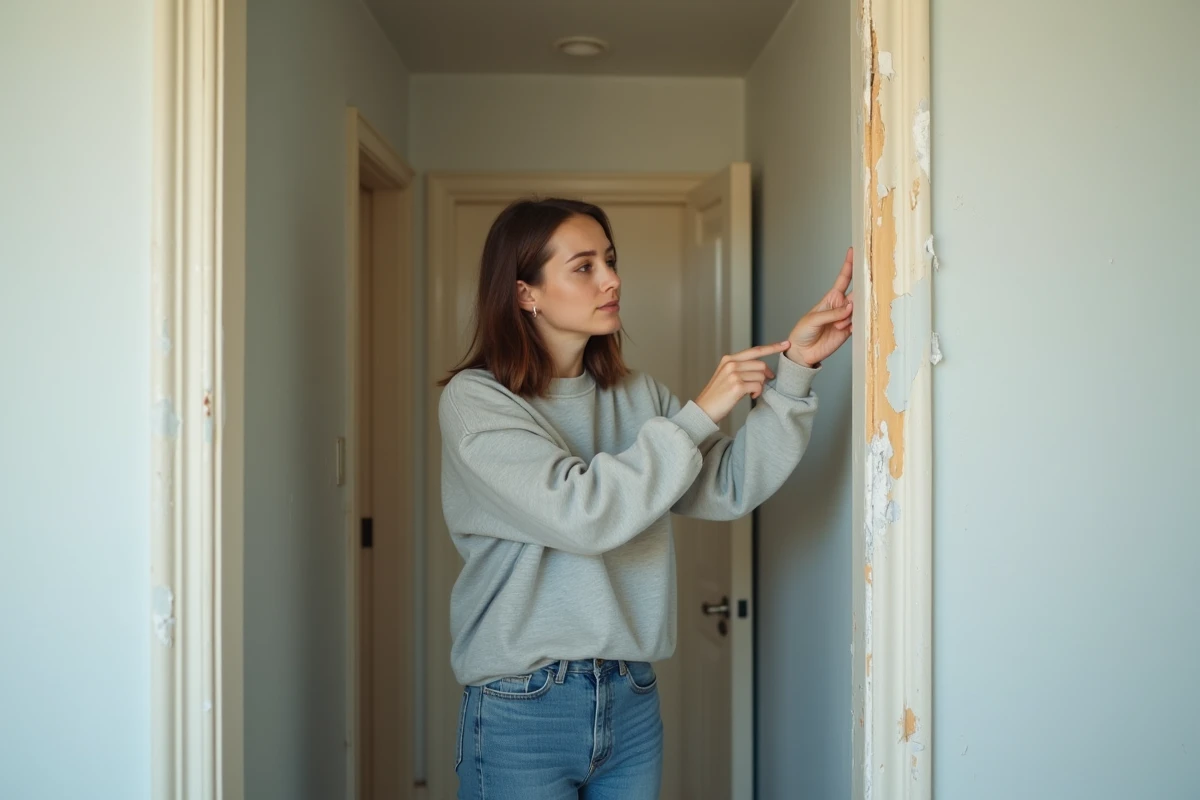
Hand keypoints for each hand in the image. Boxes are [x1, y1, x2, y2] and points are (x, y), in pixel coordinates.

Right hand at [694, 341, 790, 423]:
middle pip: (761, 365)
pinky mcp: (736, 386)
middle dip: (765, 376)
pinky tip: (750, 397)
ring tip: (751, 393)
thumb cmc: (717, 396)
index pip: (755, 350)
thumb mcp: (726, 376)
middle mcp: (731, 364)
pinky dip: (757, 393)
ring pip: (760, 376)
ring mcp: (733, 374)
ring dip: (760, 386)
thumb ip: (741, 368)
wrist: (704, 410)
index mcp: (729, 359)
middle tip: (762, 385)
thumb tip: (763, 370)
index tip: (785, 344)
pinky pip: (758, 386)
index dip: (772, 347)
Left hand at [787, 246, 854, 366]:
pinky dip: (854, 325)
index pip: (843, 278)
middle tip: (868, 287)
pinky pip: (858, 324)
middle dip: (863, 289)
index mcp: (831, 297)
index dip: (849, 265)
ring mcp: (846, 318)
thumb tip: (850, 308)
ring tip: (836, 326)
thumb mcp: (813, 319)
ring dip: (850, 317)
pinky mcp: (849, 330)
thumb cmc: (803, 331)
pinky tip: (844, 329)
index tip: (854, 251)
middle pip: (857, 293)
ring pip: (859, 310)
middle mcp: (841, 305)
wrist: (803, 352)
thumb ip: (832, 313)